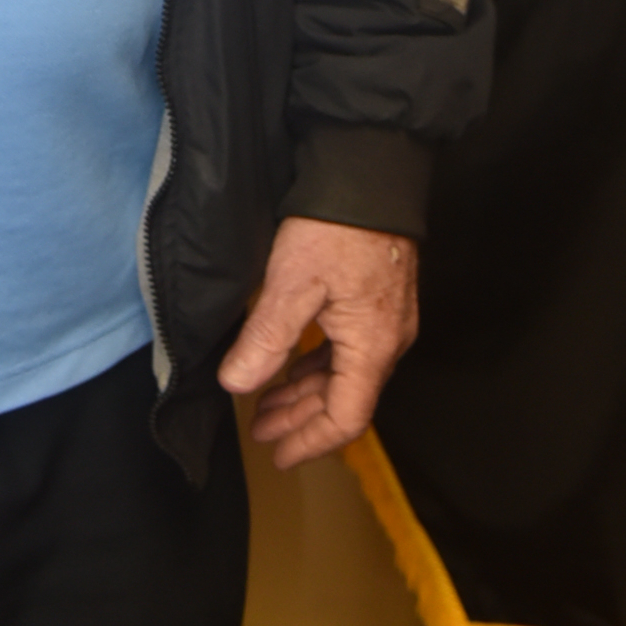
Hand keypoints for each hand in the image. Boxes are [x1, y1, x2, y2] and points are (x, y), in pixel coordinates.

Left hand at [217, 214, 417, 468]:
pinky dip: (319, 364)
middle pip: (346, 400)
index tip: (277, 454)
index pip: (346, 417)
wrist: (372, 171)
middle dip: (301, 419)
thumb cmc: (335, 227)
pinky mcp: (381, 297)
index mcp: (373, 347)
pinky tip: (293, 362)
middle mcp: (389, 341)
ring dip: (306, 391)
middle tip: (261, 430)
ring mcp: (388, 319)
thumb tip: (236, 386)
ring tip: (267, 400)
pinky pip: (350, 349)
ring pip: (347, 374)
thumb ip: (267, 339)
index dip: (310, 441)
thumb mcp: (292, 283)